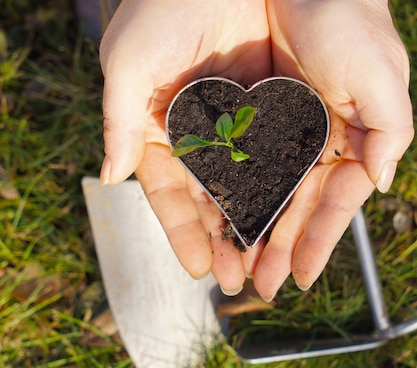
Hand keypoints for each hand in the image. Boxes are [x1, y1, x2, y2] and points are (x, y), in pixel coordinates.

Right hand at [99, 0, 271, 292]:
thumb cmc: (164, 5)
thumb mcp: (130, 60)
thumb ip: (120, 120)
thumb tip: (110, 176)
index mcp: (165, 128)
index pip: (171, 193)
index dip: (183, 231)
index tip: (196, 267)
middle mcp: (205, 133)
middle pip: (216, 200)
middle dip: (226, 241)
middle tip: (238, 279)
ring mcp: (243, 123)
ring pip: (252, 187)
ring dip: (260, 227)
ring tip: (269, 267)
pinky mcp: (279, 109)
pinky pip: (285, 157)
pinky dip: (289, 190)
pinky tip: (294, 221)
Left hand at [253, 0, 414, 299]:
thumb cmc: (349, 18)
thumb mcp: (382, 75)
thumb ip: (390, 131)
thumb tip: (382, 185)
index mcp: (350, 137)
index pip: (335, 200)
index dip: (320, 240)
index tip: (303, 277)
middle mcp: (314, 139)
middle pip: (296, 204)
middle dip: (281, 246)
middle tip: (262, 286)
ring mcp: (279, 128)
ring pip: (265, 190)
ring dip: (253, 228)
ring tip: (237, 266)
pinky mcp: (246, 111)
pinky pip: (236, 158)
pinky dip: (228, 189)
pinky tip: (217, 218)